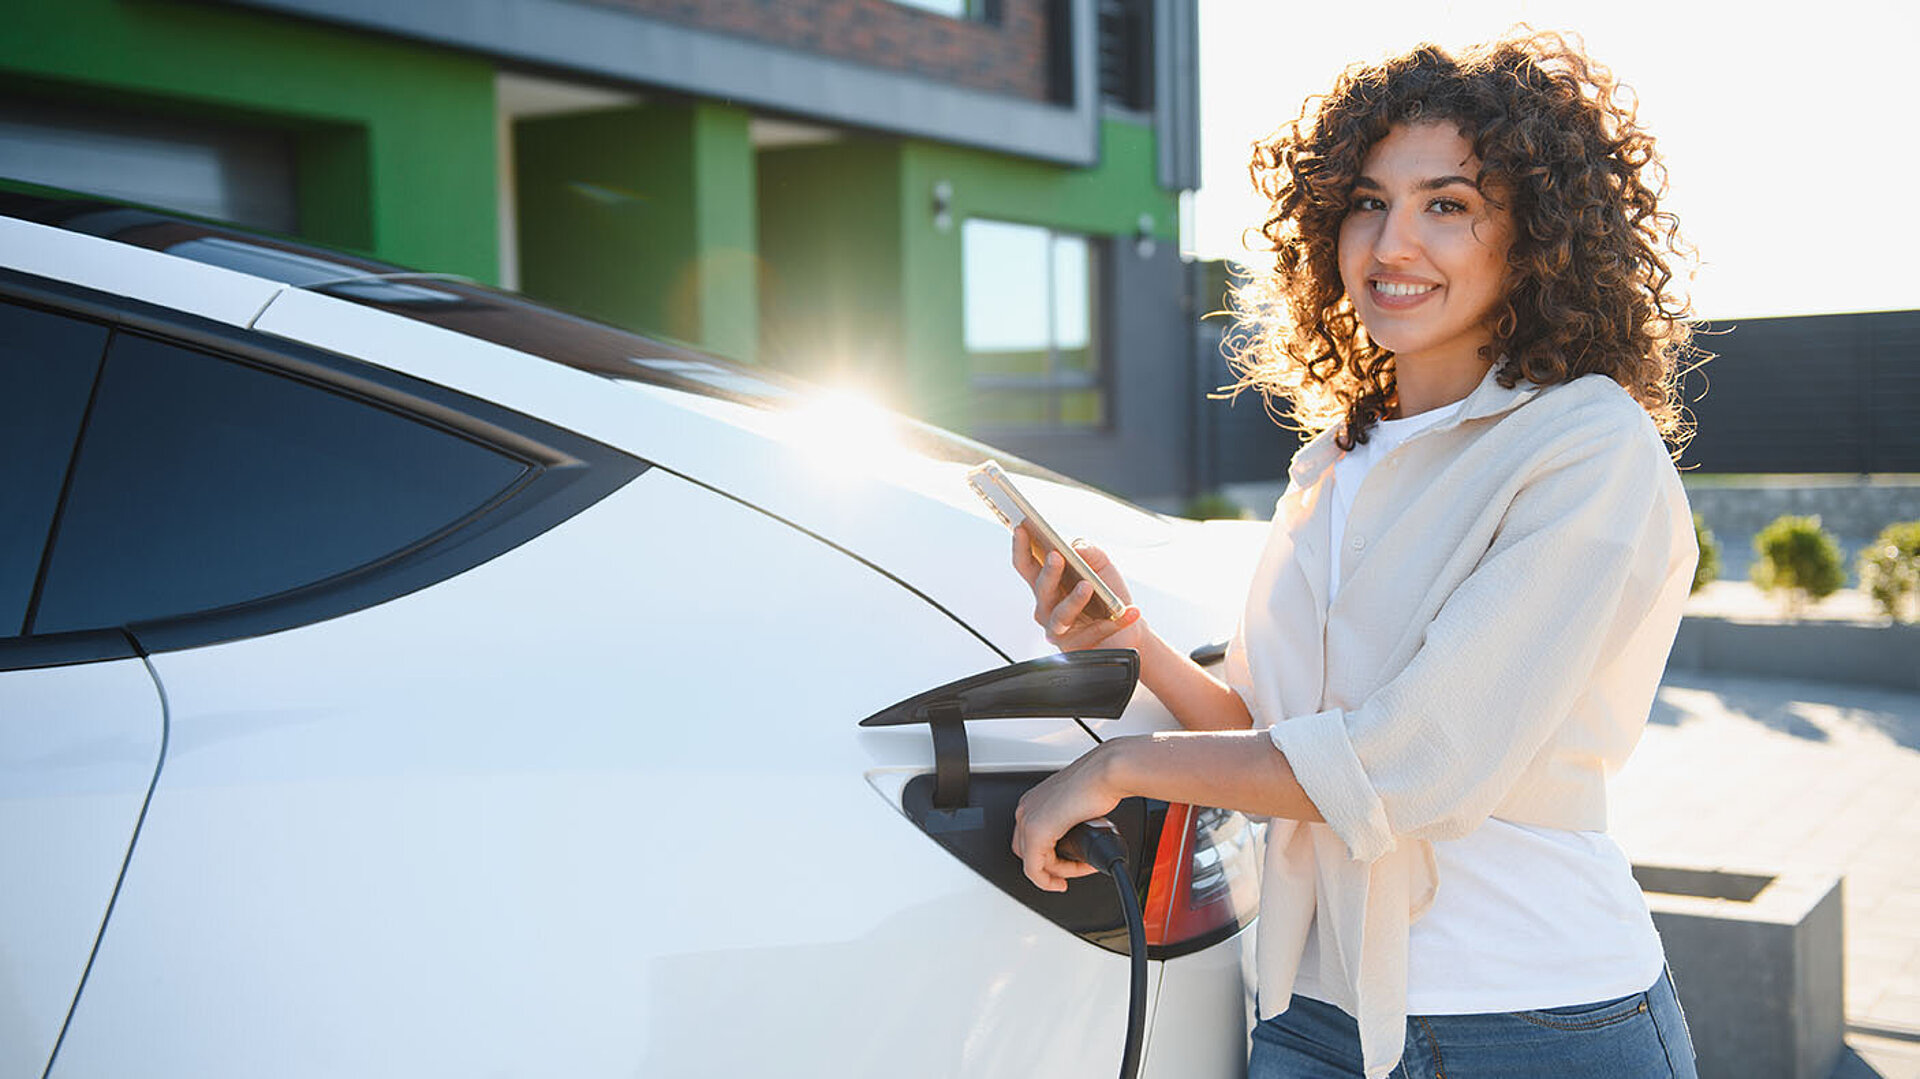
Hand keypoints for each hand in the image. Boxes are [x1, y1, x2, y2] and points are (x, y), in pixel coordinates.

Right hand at [1011, 524, 1144, 651]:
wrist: (1128, 630)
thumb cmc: (1107, 596)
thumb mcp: (1102, 566)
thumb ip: (1090, 552)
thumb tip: (1077, 547)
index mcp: (1047, 584)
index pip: (1026, 565)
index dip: (1021, 547)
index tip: (1022, 528)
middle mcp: (1046, 607)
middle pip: (1041, 589)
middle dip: (1048, 572)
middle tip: (1056, 556)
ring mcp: (1058, 628)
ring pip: (1061, 615)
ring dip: (1074, 599)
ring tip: (1088, 586)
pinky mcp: (1076, 646)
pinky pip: (1094, 632)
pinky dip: (1115, 622)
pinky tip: (1130, 611)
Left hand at [1012, 741, 1126, 891]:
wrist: (1106, 774)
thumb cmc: (1099, 782)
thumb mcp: (1079, 805)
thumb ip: (1071, 820)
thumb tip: (1080, 836)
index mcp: (1035, 800)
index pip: (1029, 838)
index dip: (1049, 856)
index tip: (1066, 864)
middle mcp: (1026, 808)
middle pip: (1028, 852)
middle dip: (1051, 866)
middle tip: (1071, 871)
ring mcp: (1028, 819)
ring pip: (1032, 862)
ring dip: (1056, 873)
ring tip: (1079, 870)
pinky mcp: (1036, 832)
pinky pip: (1033, 870)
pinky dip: (1047, 881)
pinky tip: (1062, 882)